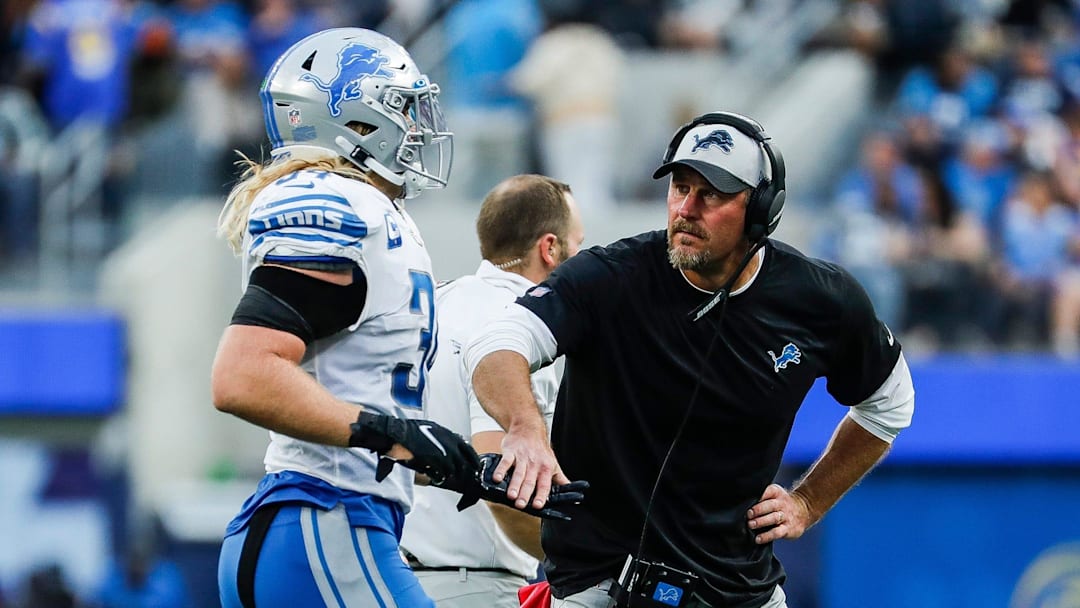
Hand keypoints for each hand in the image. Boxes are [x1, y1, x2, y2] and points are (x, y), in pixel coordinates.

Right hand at [348, 411, 480, 483]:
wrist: (395, 433)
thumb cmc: (408, 431)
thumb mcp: (430, 429)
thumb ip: (441, 438)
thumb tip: (448, 448)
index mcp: (447, 434)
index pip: (467, 449)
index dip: (472, 460)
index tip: (473, 466)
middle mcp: (447, 442)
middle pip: (465, 461)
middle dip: (466, 471)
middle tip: (466, 478)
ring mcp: (441, 451)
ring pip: (455, 469)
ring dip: (451, 475)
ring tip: (444, 476)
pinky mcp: (433, 460)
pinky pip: (442, 473)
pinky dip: (439, 477)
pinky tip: (435, 477)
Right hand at [492, 421, 568, 509]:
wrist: (528, 428)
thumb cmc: (540, 449)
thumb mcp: (554, 464)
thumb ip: (561, 480)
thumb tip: (574, 494)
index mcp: (546, 468)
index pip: (544, 484)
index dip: (541, 495)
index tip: (538, 505)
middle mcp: (534, 464)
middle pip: (530, 481)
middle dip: (525, 493)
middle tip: (521, 504)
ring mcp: (522, 458)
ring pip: (518, 473)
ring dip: (514, 485)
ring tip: (511, 496)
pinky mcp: (510, 452)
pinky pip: (505, 462)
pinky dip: (501, 470)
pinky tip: (497, 478)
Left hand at [746, 484, 812, 543]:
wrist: (804, 510)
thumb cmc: (781, 503)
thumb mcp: (774, 494)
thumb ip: (761, 496)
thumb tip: (740, 502)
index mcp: (776, 493)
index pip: (768, 491)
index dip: (758, 495)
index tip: (747, 500)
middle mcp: (782, 504)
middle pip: (770, 505)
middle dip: (758, 509)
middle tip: (748, 514)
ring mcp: (786, 516)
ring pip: (774, 518)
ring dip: (761, 522)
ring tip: (750, 525)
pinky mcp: (788, 529)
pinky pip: (777, 532)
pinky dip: (767, 536)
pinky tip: (758, 539)